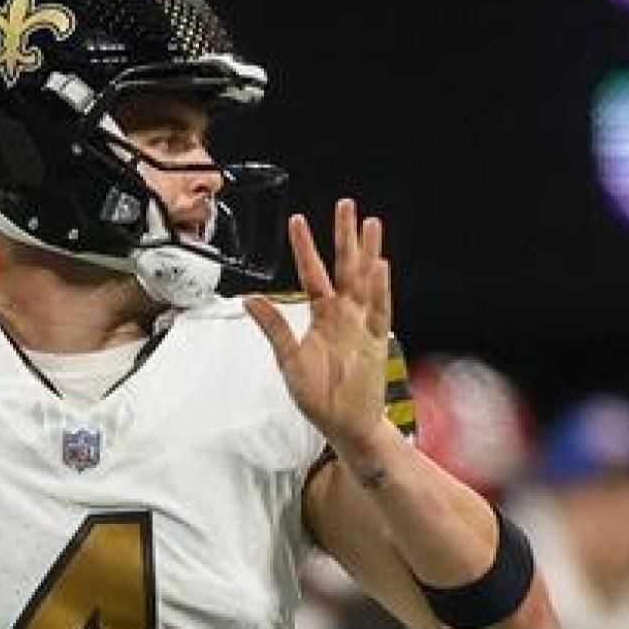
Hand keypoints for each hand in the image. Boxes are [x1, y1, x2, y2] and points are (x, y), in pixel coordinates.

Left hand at [245, 199, 394, 450]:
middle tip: (346, 204)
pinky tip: (380, 267)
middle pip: (345, 267)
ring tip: (371, 223)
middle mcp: (344, 314)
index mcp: (321, 316)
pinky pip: (380, 310)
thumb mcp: (288, 360)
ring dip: (368, 253)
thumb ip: (274, 327)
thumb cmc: (318, 395)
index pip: (313, 273)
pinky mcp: (377, 340)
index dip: (305, 248)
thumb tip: (249, 299)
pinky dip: (380, 289)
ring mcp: (362, 325)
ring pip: (366, 281)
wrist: (345, 424)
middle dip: (345, 237)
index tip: (298, 219)